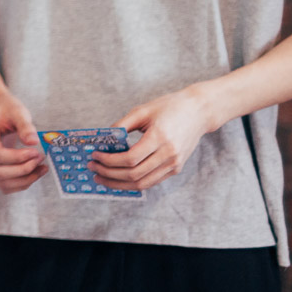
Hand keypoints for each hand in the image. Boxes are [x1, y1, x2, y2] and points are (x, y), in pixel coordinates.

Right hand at [0, 90, 46, 193]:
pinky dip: (22, 182)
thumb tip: (33, 142)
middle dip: (23, 169)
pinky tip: (36, 172)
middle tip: (40, 158)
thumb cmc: (5, 108)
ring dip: (24, 179)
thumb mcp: (17, 111)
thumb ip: (25, 126)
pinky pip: (6, 183)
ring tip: (42, 168)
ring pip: (2, 182)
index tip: (35, 152)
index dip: (18, 157)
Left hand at [92, 88, 216, 191]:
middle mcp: (169, 154)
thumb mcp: (142, 110)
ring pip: (142, 183)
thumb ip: (121, 125)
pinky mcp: (176, 169)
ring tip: (101, 177)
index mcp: (160, 138)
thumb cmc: (169, 107)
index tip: (95, 156)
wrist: (199, 112)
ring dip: (119, 184)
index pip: (130, 158)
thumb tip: (102, 139)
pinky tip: (118, 178)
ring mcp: (174, 164)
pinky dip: (133, 183)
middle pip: (134, 174)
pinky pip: (151, 182)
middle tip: (93, 168)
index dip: (109, 160)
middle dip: (109, 174)